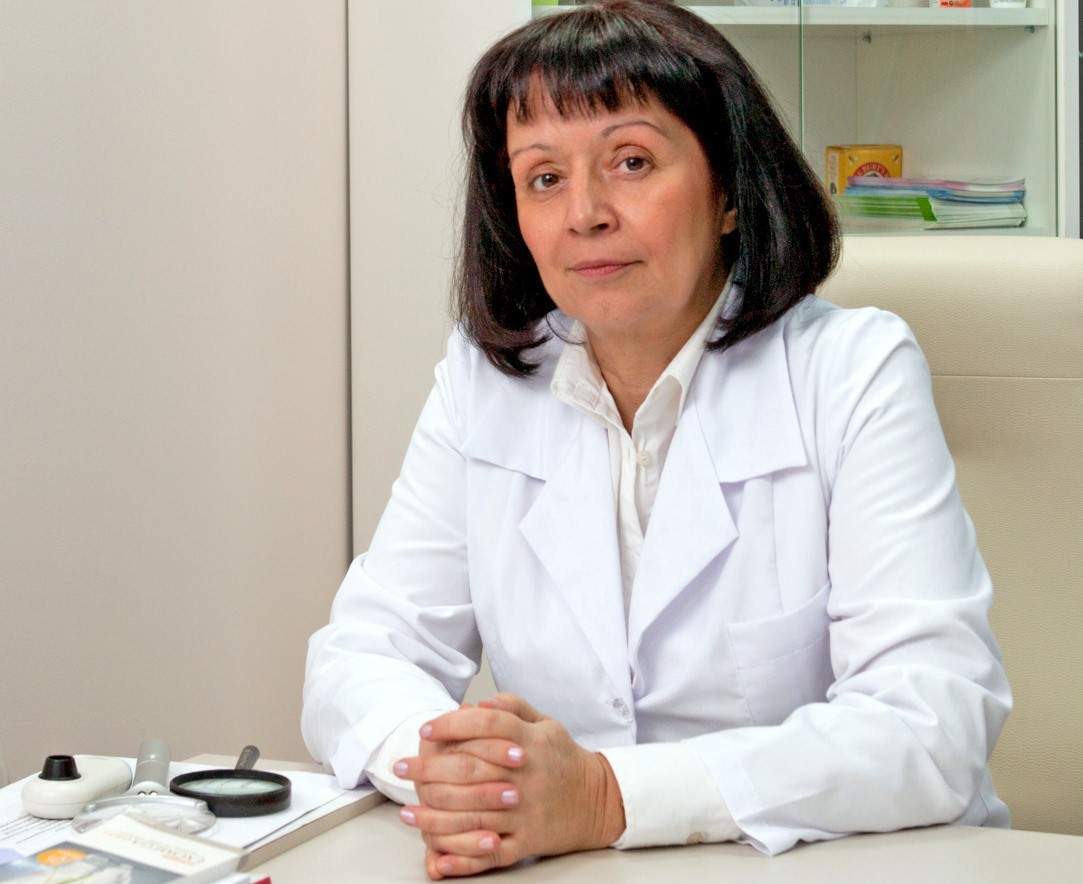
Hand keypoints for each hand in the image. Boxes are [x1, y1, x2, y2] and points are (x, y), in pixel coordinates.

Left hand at [393, 693, 625, 878]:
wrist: (599, 801)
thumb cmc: (563, 760)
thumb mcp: (545, 723)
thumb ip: (512, 707)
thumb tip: (476, 704)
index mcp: (531, 742)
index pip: (488, 725)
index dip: (454, 724)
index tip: (426, 727)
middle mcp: (527, 776)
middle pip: (472, 769)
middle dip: (430, 769)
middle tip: (402, 767)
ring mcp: (526, 812)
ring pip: (473, 815)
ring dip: (435, 815)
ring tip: (408, 812)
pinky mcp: (527, 842)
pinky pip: (490, 854)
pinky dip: (462, 857)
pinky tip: (437, 854)